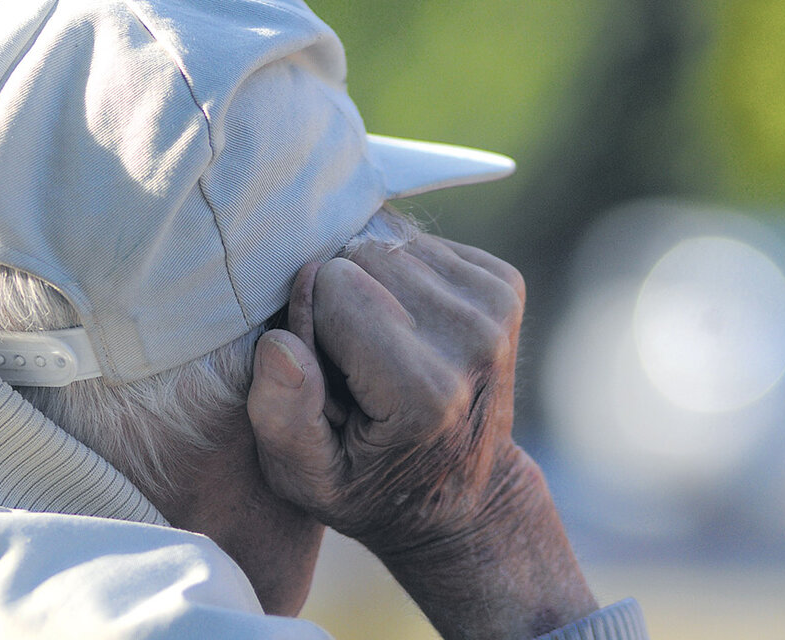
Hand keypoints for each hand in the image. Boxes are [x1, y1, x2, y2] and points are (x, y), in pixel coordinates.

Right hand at [247, 235, 595, 638]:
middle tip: (352, 362)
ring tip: (379, 347)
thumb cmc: (370, 487)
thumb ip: (282, 418)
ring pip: (389, 242)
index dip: (309, 321)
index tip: (325, 373)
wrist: (466, 494)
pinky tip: (408, 328)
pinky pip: (421, 243)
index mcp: (424, 391)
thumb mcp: (308, 481)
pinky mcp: (505, 285)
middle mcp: (472, 340)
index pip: (332, 284)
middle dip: (339, 296)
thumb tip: (278, 343)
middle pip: (361, 254)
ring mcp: (496, 308)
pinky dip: (403, 277)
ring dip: (371, 285)